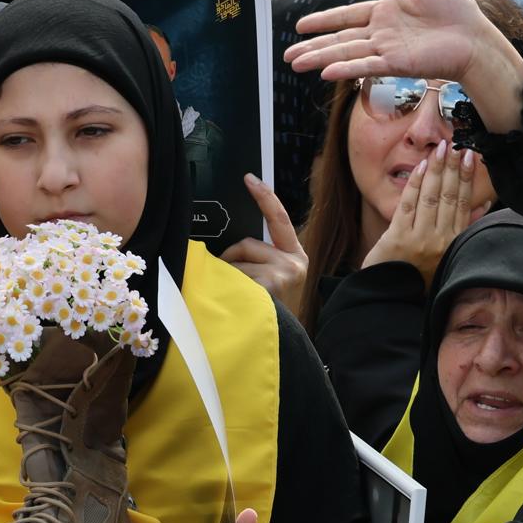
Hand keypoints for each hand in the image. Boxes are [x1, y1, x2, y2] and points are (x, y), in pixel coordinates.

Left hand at [221, 176, 309, 310]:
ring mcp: (283, 274)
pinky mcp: (270, 283)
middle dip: (232, 260)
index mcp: (296, 258)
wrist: (272, 345)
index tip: (249, 178)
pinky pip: (233, 274)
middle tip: (236, 286)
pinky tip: (236, 302)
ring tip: (237, 299)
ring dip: (228, 277)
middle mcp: (294, 264)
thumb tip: (226, 249)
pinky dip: (226, 286)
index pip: (279, 219)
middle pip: (247, 243)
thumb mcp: (267, 278)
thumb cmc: (266, 312)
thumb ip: (257, 258)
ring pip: (236, 260)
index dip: (264, 196)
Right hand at [286, 0, 522, 131]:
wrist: (477, 37)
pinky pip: (367, 66)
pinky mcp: (397, 64)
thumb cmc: (457, 11)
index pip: (347, 16)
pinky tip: (326, 73)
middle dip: (313, 45)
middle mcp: (381, 33)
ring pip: (346, 54)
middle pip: (340, 39)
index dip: (324, 20)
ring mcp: (386, 50)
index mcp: (385, 12)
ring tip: (295, 64)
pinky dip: (347, 69)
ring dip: (321, 58)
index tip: (300, 25)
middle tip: (286, 54)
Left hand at [361, 140, 485, 285]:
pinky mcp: (398, 237)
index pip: (463, 202)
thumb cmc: (420, 274)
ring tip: (441, 149)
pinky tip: (420, 167)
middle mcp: (440, 239)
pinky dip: (415, 184)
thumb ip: (466, 228)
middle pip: (449, 196)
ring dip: (436, 170)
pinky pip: (408, 204)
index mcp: (455, 241)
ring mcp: (419, 237)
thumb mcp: (449, 253)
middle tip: (456, 145)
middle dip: (453, 167)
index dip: (467, 178)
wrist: (390, 296)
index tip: (471, 157)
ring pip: (431, 197)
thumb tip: (485, 203)